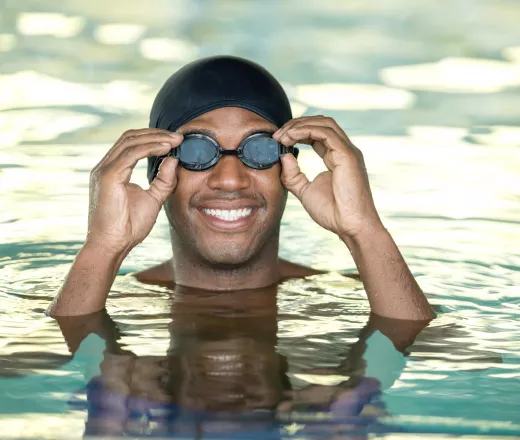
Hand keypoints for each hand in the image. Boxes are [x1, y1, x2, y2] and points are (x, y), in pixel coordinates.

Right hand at [87, 128, 181, 254]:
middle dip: (156, 134)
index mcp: (113, 171)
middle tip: (178, 136)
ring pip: (130, 141)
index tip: (175, 141)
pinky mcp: (107, 176)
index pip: (132, 144)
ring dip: (155, 138)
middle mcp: (105, 167)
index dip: (153, 138)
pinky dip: (150, 148)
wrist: (113, 245)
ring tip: (175, 141)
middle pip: (130, 137)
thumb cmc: (128, 227)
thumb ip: (163, 181)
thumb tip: (173, 160)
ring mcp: (104, 170)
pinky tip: (166, 149)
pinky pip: (131, 154)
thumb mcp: (153, 200)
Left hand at [273, 116, 382, 239]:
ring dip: (299, 125)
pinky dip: (305, 131)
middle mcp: (343, 150)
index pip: (317, 134)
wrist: (350, 226)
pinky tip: (290, 138)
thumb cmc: (333, 213)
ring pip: (324, 123)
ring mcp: (347, 151)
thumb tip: (283, 156)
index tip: (278, 140)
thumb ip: (292, 175)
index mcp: (336, 157)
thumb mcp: (305, 191)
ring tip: (282, 136)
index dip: (297, 132)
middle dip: (296, 124)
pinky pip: (325, 133)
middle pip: (320, 123)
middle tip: (277, 135)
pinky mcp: (347, 155)